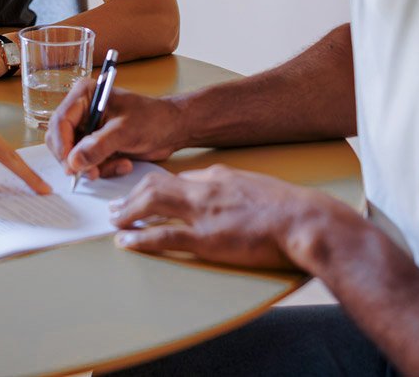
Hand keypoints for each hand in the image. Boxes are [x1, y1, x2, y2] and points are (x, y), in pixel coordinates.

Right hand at [45, 77, 185, 180]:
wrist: (173, 129)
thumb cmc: (153, 119)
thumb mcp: (125, 131)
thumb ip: (98, 146)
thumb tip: (74, 162)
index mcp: (84, 96)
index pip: (60, 122)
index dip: (62, 146)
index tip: (71, 167)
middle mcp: (82, 111)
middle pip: (61, 141)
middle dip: (78, 160)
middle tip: (94, 172)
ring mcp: (89, 128)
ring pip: (75, 156)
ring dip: (96, 166)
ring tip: (119, 163)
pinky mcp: (97, 144)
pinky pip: (88, 163)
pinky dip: (104, 168)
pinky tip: (124, 163)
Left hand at [108, 165, 350, 269]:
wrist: (304, 220)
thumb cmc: (290, 208)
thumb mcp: (258, 186)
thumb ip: (236, 188)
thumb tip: (222, 192)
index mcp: (220, 176)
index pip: (179, 177)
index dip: (156, 186)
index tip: (145, 194)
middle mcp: (205, 189)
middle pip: (156, 184)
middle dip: (132, 194)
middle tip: (117, 205)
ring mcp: (203, 214)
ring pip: (152, 203)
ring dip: (128, 211)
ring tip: (114, 220)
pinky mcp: (206, 240)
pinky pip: (163, 236)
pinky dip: (139, 238)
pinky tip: (126, 241)